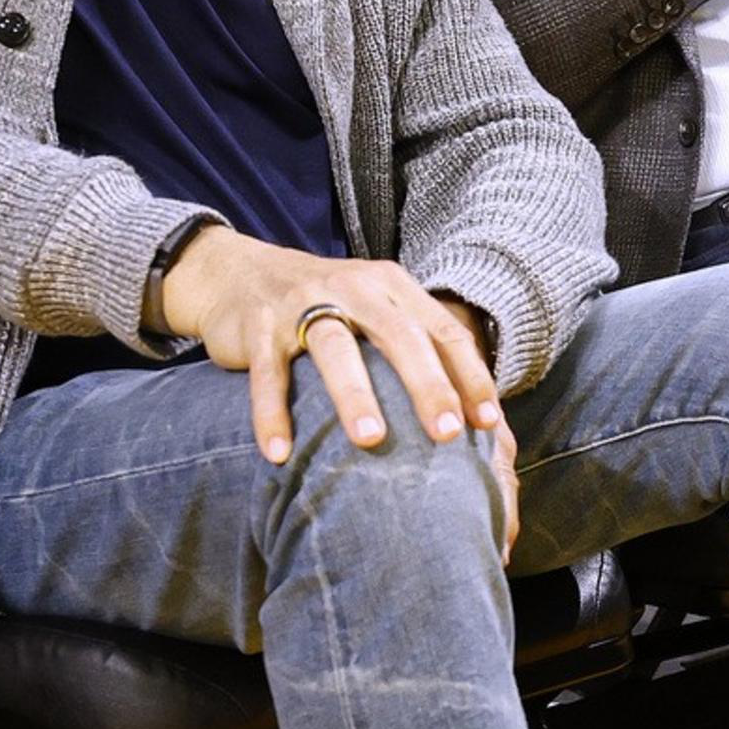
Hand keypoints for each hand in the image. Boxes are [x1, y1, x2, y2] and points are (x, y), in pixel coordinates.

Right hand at [156, 229, 519, 541]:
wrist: (239, 274)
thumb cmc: (328, 310)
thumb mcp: (376, 313)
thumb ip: (419, 353)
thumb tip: (477, 424)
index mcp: (393, 287)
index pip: (443, 331)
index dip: (469, 377)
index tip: (488, 425)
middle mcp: (353, 288)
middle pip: (398, 334)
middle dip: (426, 385)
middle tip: (447, 433)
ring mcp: (301, 304)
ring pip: (333, 347)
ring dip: (353, 394)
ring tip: (370, 440)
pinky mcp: (257, 327)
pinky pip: (267, 374)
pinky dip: (271, 413)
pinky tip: (279, 454)